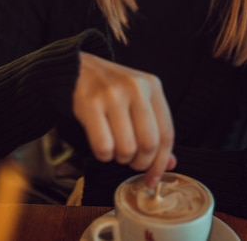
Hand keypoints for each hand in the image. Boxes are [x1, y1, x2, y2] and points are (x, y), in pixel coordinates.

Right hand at [72, 52, 175, 186]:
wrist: (76, 68)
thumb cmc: (110, 88)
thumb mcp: (137, 99)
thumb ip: (155, 127)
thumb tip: (170, 163)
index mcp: (152, 85)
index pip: (167, 133)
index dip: (162, 162)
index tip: (154, 177)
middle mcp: (135, 87)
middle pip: (149, 144)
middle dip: (140, 162)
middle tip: (131, 161)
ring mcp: (112, 94)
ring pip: (127, 149)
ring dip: (120, 158)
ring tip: (115, 147)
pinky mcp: (90, 103)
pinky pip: (103, 147)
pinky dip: (103, 155)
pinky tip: (101, 143)